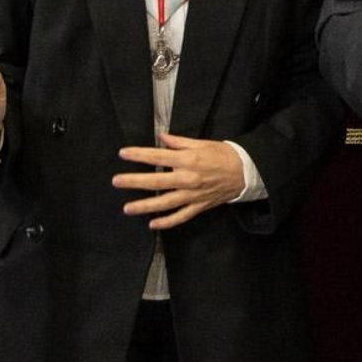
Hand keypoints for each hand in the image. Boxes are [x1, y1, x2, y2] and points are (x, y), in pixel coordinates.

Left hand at [112, 133, 245, 229]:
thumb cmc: (223, 154)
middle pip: (156, 181)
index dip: (139, 155)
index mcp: (188, 160)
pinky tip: (153, 224)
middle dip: (134, 181)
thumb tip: (161, 137)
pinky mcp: (199, 206)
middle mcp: (188, 178)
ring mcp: (192, 195)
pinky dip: (167, 222)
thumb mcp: (202, 143)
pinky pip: (181, 216)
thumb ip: (179, 142)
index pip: (158, 156)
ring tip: (127, 208)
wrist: (245, 171)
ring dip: (145, 205)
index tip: (123, 154)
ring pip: (165, 203)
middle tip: (117, 181)